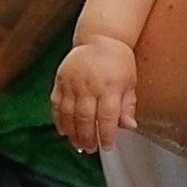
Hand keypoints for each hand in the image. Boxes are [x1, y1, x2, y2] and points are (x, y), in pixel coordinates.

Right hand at [50, 31, 140, 150]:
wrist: (100, 37)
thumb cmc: (118, 60)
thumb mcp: (130, 82)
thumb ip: (128, 105)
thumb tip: (130, 126)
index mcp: (110, 87)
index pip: (107, 117)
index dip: (106, 135)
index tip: (107, 146)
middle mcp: (89, 86)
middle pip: (85, 118)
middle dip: (88, 138)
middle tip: (90, 149)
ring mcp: (72, 83)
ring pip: (69, 114)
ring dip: (72, 132)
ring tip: (77, 144)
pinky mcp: (60, 80)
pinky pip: (56, 104)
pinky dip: (58, 119)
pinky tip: (63, 130)